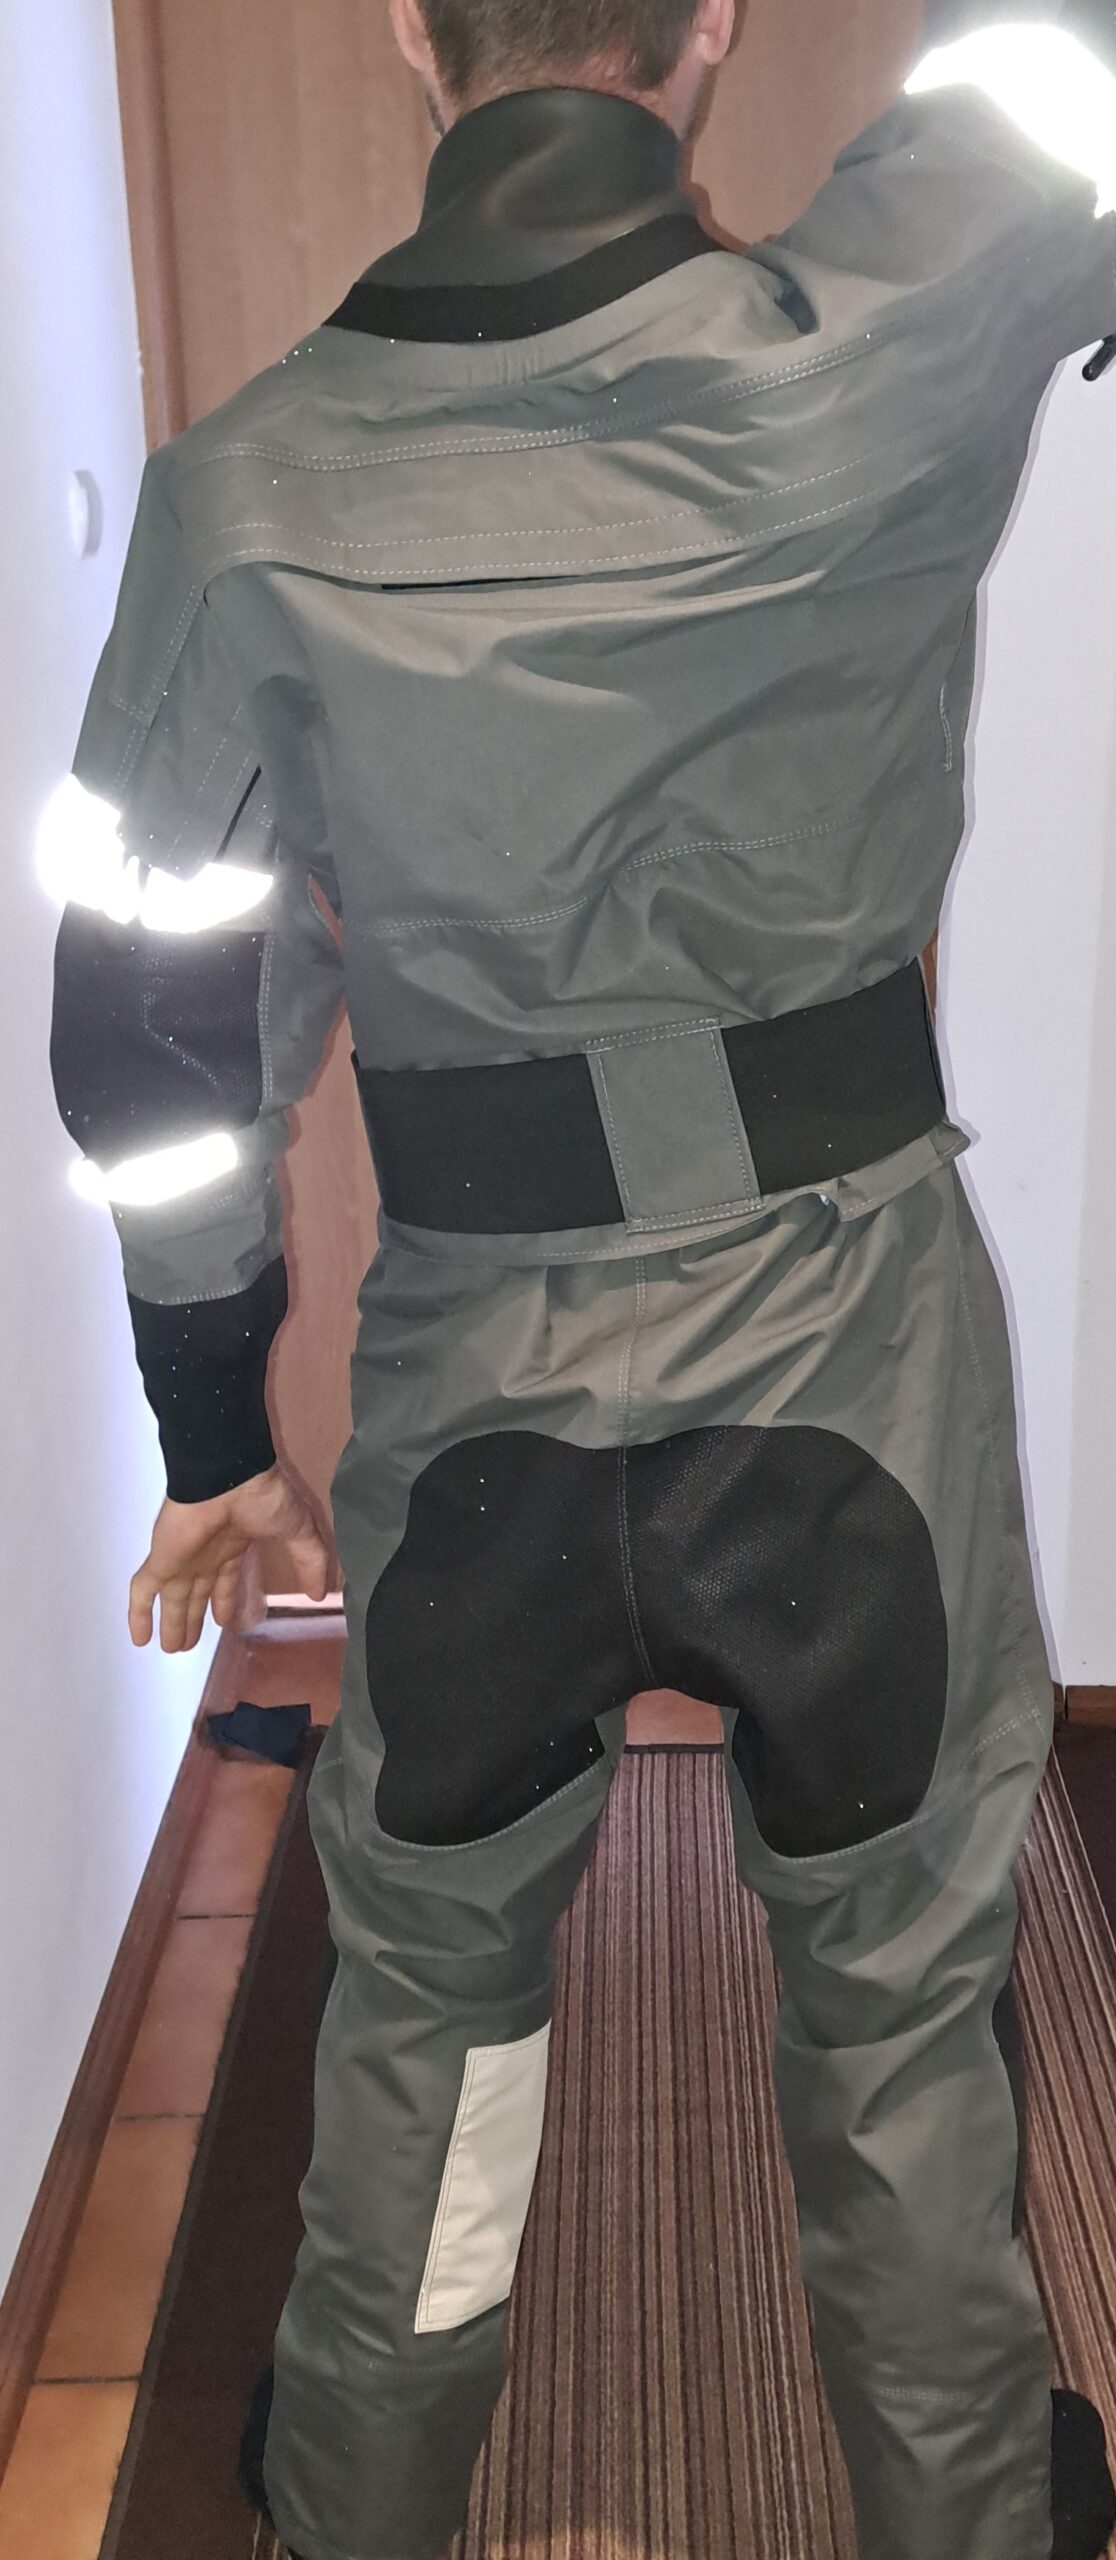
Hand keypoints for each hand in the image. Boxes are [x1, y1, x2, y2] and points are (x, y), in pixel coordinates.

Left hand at [128, 1464, 332, 1652]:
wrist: (229, 1473)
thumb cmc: (262, 1496)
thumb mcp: (298, 1530)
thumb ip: (309, 1560)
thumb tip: (321, 1592)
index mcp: (233, 1545)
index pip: (225, 1579)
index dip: (223, 1601)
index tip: (223, 1621)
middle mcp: (206, 1554)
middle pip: (196, 1593)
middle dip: (193, 1618)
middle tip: (188, 1644)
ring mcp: (182, 1557)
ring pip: (172, 1598)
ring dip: (172, 1624)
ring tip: (172, 1649)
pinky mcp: (163, 1559)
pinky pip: (144, 1591)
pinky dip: (138, 1615)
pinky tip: (139, 1639)